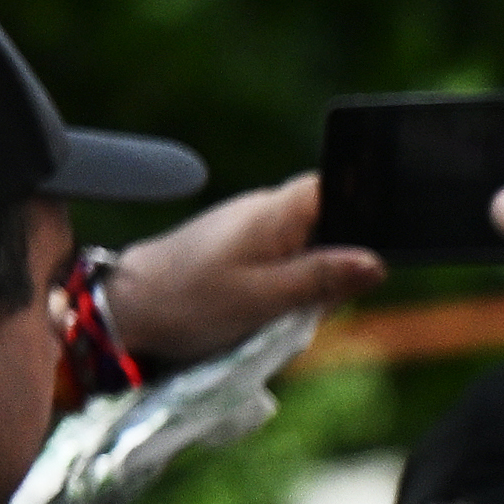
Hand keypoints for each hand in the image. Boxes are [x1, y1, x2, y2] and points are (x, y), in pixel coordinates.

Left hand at [103, 176, 383, 367]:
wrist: (127, 311)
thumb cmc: (192, 302)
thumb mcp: (266, 298)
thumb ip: (323, 279)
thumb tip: (376, 263)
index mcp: (274, 212)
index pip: (336, 187)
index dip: (363, 213)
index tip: (367, 256)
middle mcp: (263, 212)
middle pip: (329, 228)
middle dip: (334, 271)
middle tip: (309, 307)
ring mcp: (249, 231)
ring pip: (308, 253)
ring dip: (308, 289)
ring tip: (279, 316)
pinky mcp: (238, 251)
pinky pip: (283, 267)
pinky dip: (285, 293)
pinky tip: (264, 315)